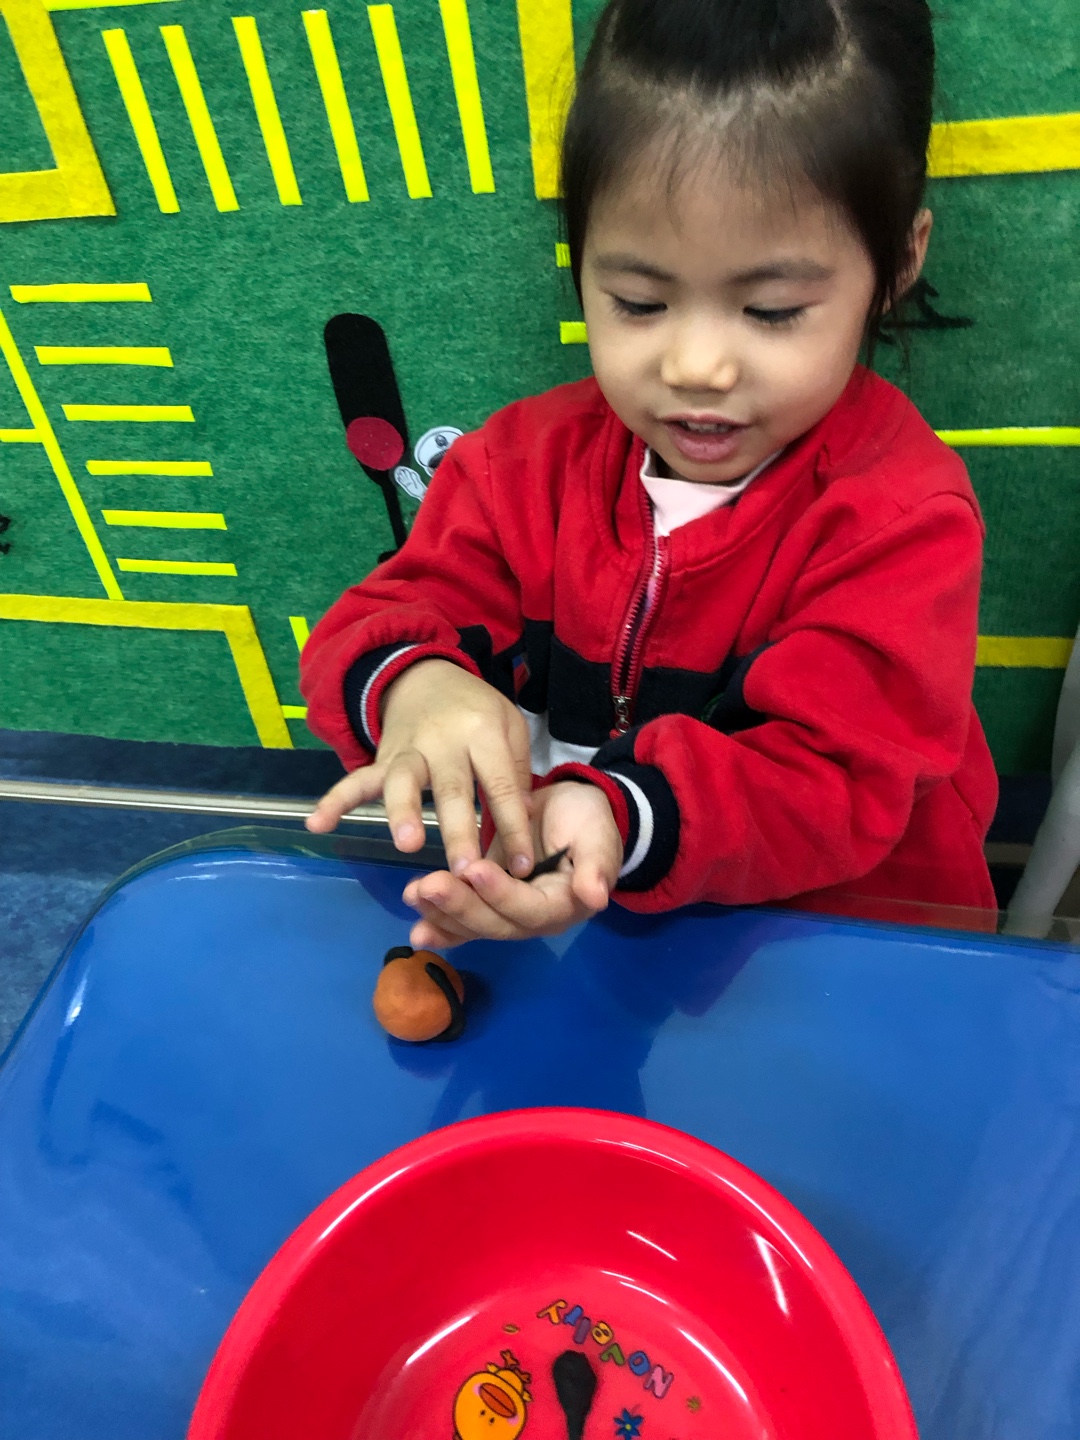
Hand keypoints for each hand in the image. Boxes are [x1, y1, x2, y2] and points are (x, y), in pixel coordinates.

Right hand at [306, 659, 534, 875]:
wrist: (424, 676)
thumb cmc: (476, 712)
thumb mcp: (509, 728)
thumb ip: (514, 774)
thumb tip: (521, 824)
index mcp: (483, 732)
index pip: (501, 786)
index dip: (512, 828)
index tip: (521, 869)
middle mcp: (444, 740)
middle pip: (451, 789)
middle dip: (457, 830)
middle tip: (464, 869)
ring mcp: (408, 750)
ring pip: (403, 782)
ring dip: (403, 812)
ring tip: (407, 843)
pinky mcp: (381, 759)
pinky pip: (356, 780)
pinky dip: (335, 800)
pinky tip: (316, 824)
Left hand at [403, 781, 623, 947]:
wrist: (571, 813)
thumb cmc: (588, 821)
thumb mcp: (598, 834)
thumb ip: (597, 865)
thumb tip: (595, 897)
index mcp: (563, 906)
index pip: (529, 909)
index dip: (501, 894)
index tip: (475, 870)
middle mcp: (533, 920)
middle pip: (495, 923)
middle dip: (461, 906)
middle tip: (429, 886)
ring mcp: (508, 915)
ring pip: (474, 924)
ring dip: (442, 914)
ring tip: (413, 895)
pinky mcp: (488, 904)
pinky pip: (464, 921)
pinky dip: (440, 925)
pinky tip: (416, 929)